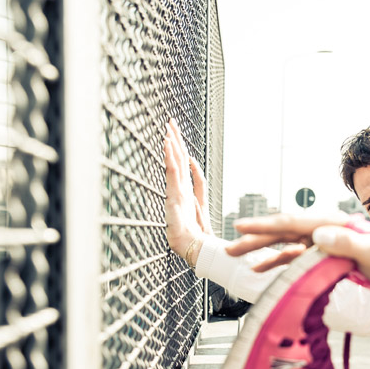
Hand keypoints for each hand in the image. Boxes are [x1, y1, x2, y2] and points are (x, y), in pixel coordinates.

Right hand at [164, 119, 209, 258]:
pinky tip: (169, 145)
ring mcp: (175, 192)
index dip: (179, 147)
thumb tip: (193, 161)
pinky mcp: (173, 197)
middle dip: (174, 139)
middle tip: (170, 121)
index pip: (182, 162)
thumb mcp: (201, 201)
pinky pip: (173, 173)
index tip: (174, 131)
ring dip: (172, 145)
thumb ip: (198, 183)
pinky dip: (170, 158)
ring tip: (169, 128)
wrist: (195, 246)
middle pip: (177, 159)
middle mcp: (178, 188)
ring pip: (174, 163)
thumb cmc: (197, 230)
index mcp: (185, 189)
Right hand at [227, 213, 348, 270]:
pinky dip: (275, 262)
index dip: (265, 225)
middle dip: (255, 237)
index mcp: (335, 224)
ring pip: (284, 244)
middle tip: (230, 245)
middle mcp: (326, 230)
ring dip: (260, 250)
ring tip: (236, 255)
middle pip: (284, 231)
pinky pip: (293, 258)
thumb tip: (318, 235)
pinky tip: (260, 269)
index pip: (293, 223)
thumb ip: (347, 243)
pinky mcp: (323, 257)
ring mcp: (323, 243)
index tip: (241, 226)